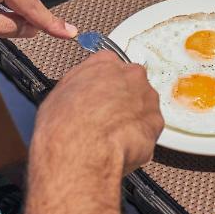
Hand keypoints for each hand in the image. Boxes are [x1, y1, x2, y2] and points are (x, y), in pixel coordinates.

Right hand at [35, 53, 163, 174]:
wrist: (81, 150)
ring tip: (113, 137)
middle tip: (107, 120)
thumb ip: (78, 86)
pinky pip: (149, 129)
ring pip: (143, 107)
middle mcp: (130, 75)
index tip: (101, 98)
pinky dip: (140, 139)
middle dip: (123, 101)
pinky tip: (123, 147)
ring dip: (133, 119)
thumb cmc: (65, 125)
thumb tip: (79, 94)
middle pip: (131, 85)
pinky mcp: (156, 122)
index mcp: (104, 63)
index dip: (106, 87)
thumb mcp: (58, 94)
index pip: (110, 67)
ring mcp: (147, 97)